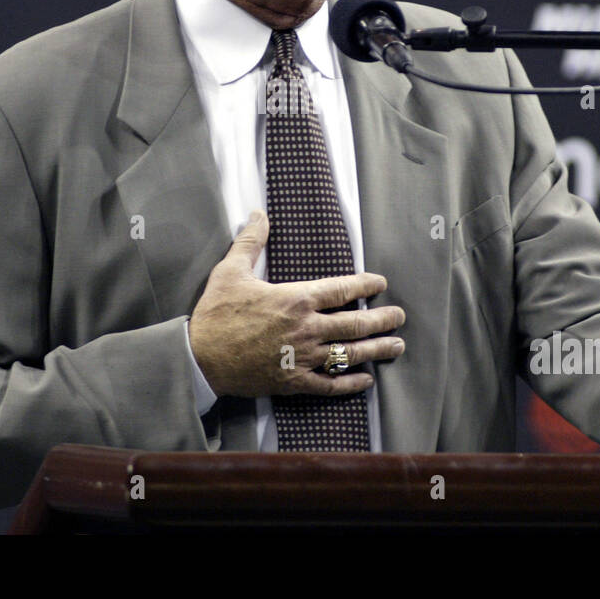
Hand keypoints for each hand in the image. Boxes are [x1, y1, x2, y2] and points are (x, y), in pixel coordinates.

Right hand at [188, 210, 403, 397]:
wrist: (199, 357)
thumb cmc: (216, 313)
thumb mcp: (231, 271)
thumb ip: (251, 241)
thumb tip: (259, 213)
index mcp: (296, 299)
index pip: (342, 290)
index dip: (365, 285)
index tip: (381, 283)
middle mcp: (307, 328)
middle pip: (356, 323)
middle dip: (383, 319)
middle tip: (400, 317)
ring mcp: (303, 358)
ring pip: (350, 354)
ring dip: (377, 349)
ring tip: (396, 346)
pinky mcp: (294, 382)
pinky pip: (330, 384)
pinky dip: (351, 383)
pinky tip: (366, 379)